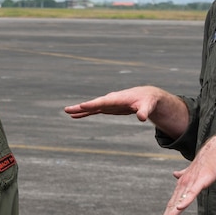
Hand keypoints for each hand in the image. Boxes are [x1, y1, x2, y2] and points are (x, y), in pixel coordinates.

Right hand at [64, 86, 185, 136]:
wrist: (147, 96)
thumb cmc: (148, 101)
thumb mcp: (148, 107)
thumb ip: (144, 111)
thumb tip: (142, 118)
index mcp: (118, 98)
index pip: (104, 102)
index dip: (93, 104)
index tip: (82, 106)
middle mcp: (110, 100)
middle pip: (93, 104)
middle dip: (81, 107)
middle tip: (67, 109)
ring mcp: (108, 104)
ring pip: (91, 107)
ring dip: (80, 110)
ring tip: (67, 112)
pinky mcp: (108, 108)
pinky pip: (94, 110)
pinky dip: (85, 113)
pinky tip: (76, 116)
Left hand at [158, 134, 215, 214]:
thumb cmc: (207, 161)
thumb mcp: (192, 171)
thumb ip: (183, 174)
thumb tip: (175, 174)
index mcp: (183, 184)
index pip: (173, 202)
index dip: (167, 214)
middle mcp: (184, 184)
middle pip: (174, 205)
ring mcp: (191, 183)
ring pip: (180, 201)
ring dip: (172, 213)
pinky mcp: (201, 181)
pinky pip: (192, 193)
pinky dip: (185, 200)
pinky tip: (179, 208)